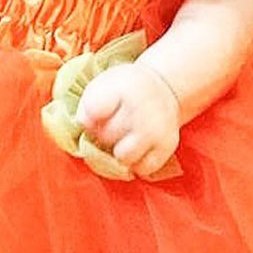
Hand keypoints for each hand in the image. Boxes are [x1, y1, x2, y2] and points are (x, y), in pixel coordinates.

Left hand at [75, 58, 180, 178]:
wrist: (164, 88)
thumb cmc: (126, 89)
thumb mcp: (105, 83)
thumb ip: (88, 106)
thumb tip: (85, 129)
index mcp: (122, 88)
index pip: (93, 110)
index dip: (88, 117)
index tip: (95, 113)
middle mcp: (141, 109)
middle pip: (106, 136)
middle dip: (103, 134)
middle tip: (111, 125)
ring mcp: (155, 130)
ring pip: (123, 157)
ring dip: (118, 152)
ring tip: (122, 139)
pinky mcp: (167, 146)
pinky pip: (142, 169)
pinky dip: (136, 163)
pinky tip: (136, 148)